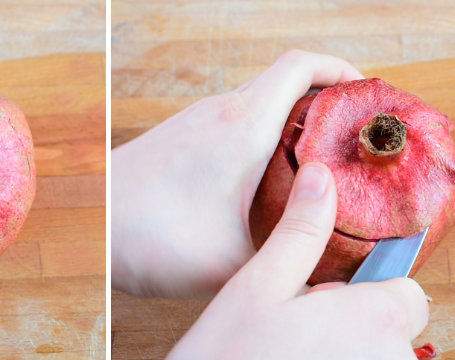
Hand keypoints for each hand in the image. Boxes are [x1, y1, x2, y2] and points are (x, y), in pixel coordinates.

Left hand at [112, 50, 363, 297]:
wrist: (89, 227)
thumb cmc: (150, 235)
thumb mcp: (234, 260)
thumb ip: (284, 260)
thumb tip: (317, 271)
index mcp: (244, 125)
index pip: (303, 66)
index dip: (341, 70)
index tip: (365, 96)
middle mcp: (220, 113)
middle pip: (285, 83)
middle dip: (324, 102)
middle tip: (351, 139)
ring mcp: (196, 124)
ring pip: (257, 104)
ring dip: (289, 123)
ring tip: (315, 164)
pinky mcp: (179, 141)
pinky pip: (232, 125)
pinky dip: (258, 139)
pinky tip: (265, 182)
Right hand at [168, 164, 428, 358]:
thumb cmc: (227, 357)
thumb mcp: (258, 286)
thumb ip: (300, 232)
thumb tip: (321, 177)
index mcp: (376, 318)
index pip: (407, 294)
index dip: (366, 295)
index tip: (324, 304)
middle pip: (390, 332)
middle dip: (351, 328)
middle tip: (294, 335)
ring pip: (374, 359)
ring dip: (342, 354)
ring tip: (288, 356)